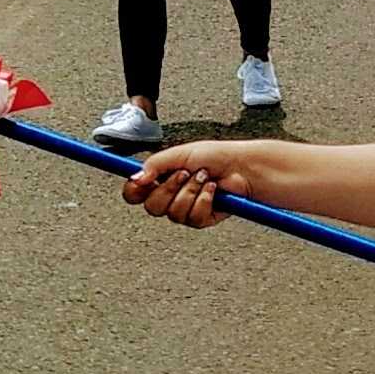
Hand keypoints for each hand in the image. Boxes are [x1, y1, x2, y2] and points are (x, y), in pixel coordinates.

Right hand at [123, 139, 266, 223]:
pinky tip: (213, 191)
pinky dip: (204, 200)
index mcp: (160, 179)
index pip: (134, 193)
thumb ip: (154, 165)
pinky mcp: (201, 219)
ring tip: (204, 179)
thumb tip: (135, 178)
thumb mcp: (179, 154)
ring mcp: (185, 209)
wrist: (241, 167)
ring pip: (173, 213)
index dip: (133, 191)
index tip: (140, 182)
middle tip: (184, 174)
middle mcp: (170, 196)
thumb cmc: (215, 157)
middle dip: (169, 188)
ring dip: (190, 192)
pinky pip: (193, 218)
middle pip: (152, 207)